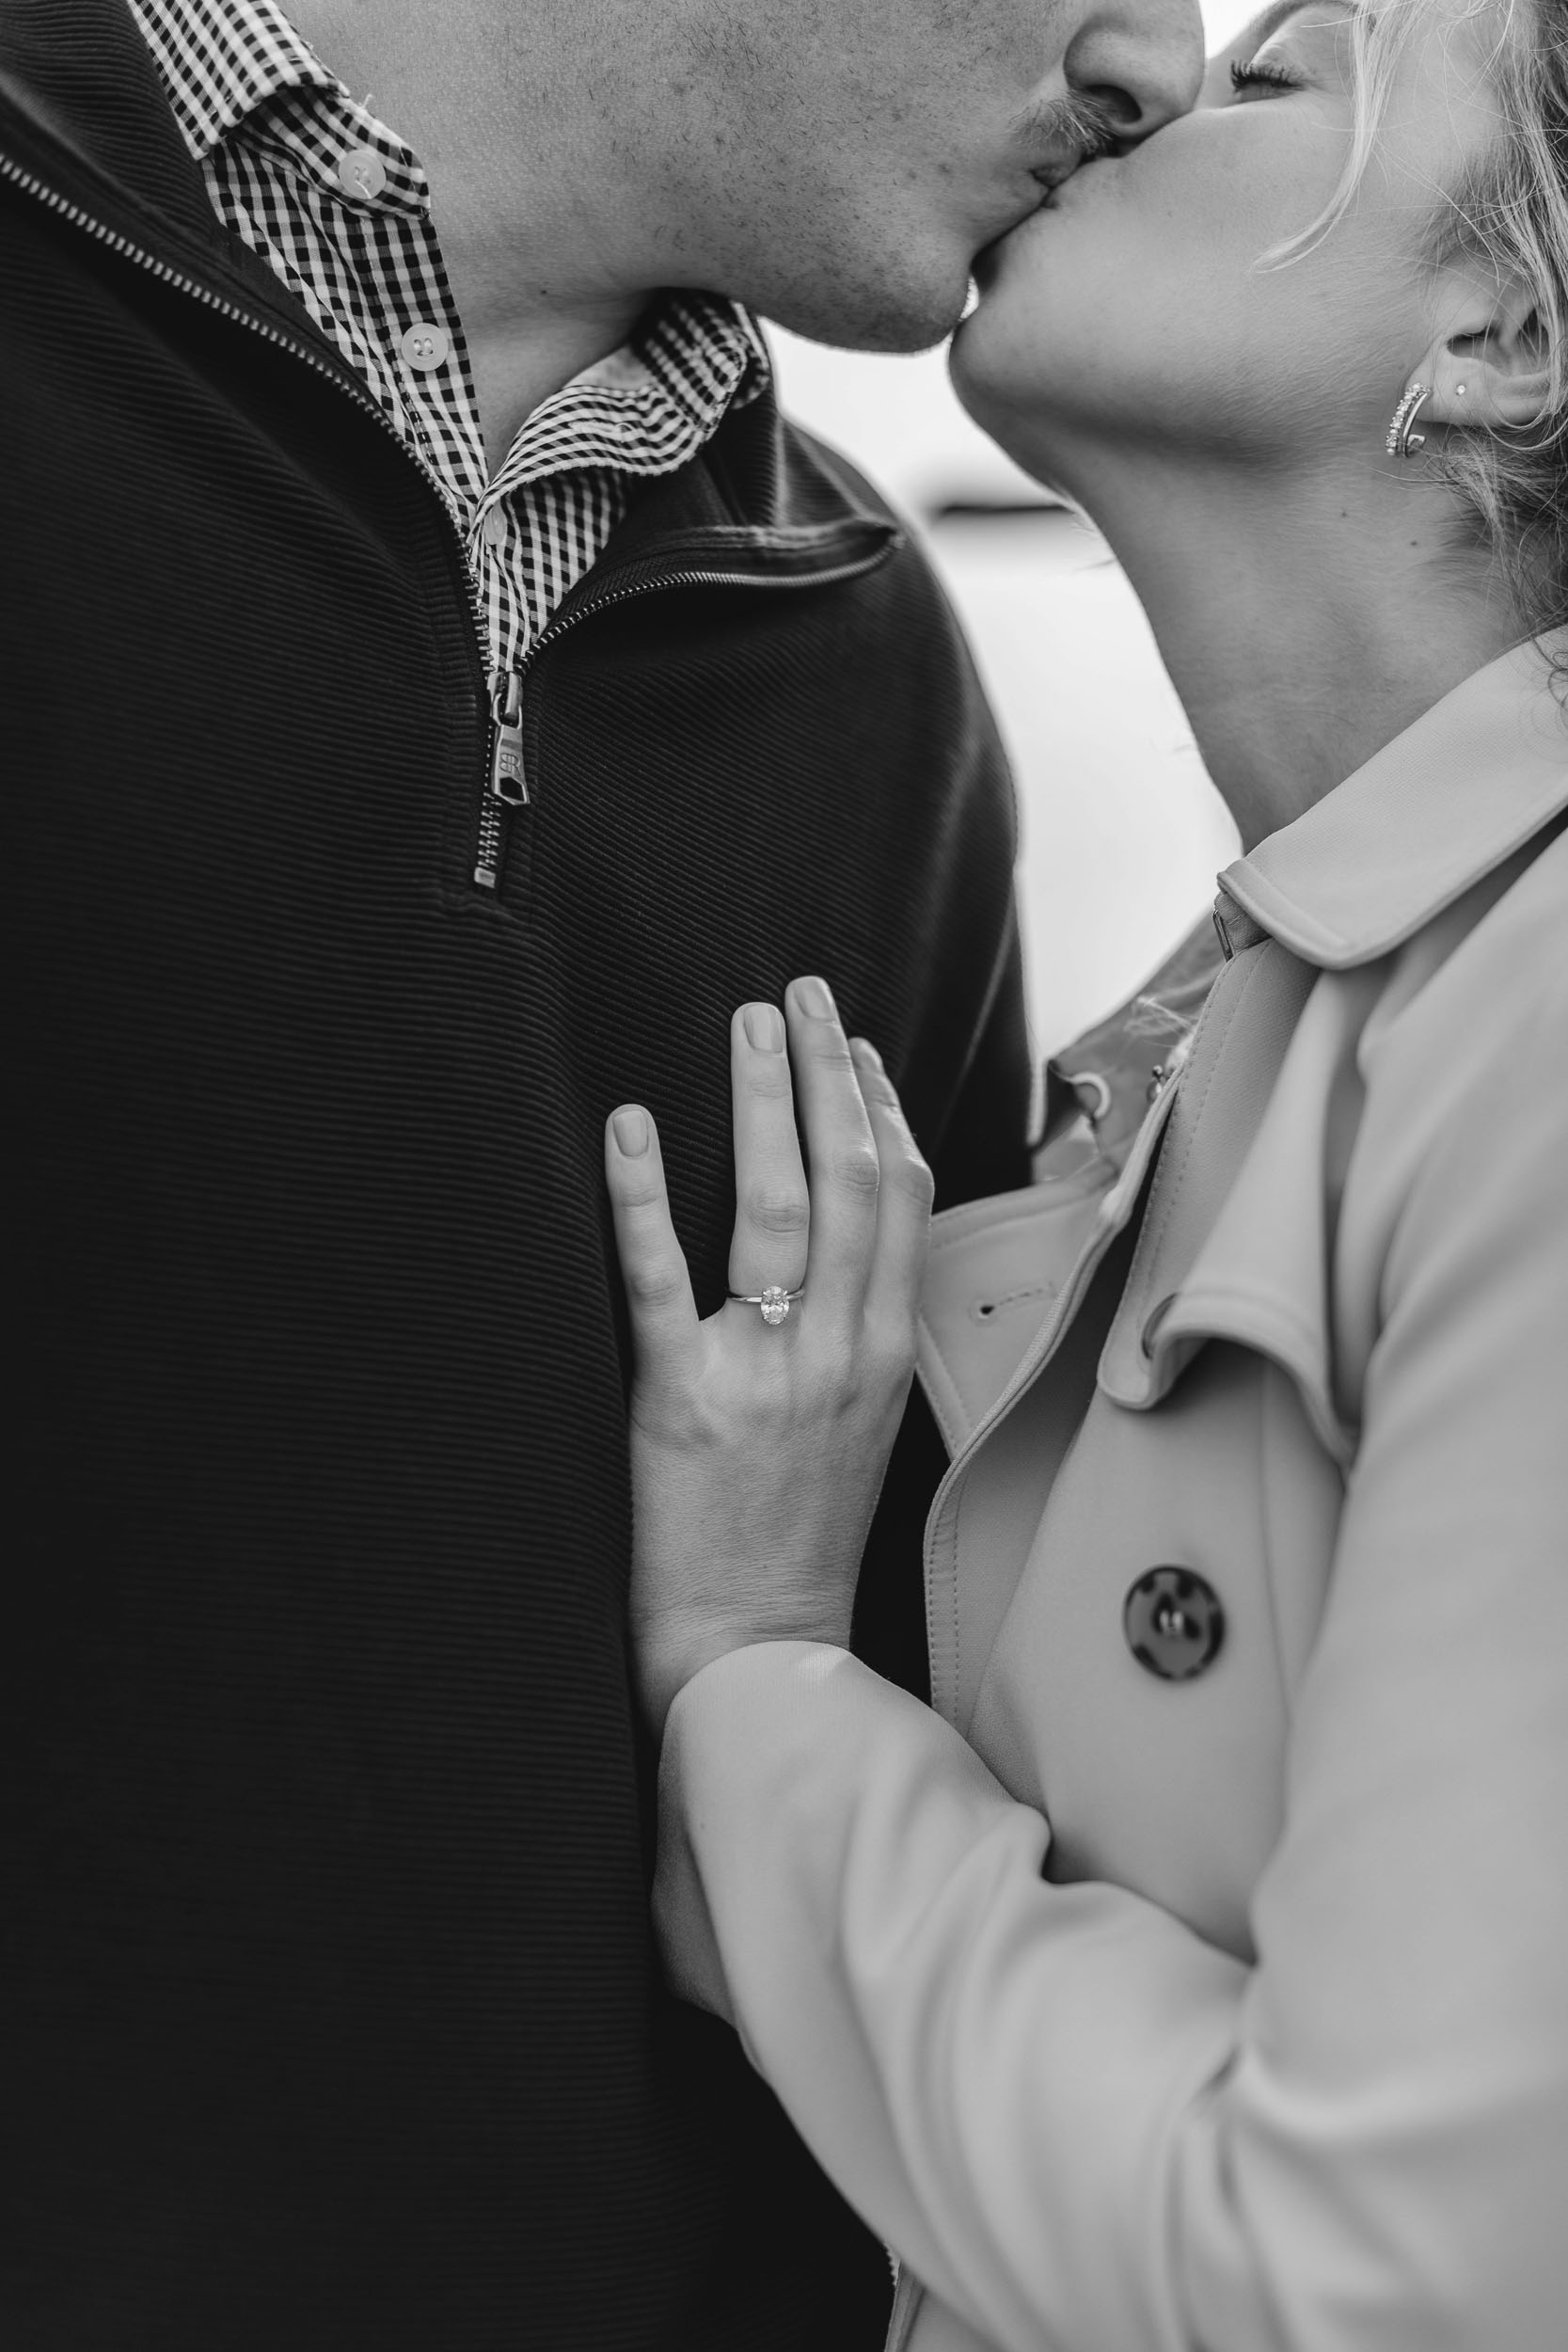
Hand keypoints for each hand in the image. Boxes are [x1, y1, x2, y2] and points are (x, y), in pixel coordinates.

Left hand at [605, 975, 933, 1740]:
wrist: (754, 1655)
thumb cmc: (798, 1542)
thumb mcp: (864, 1429)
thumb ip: (859, 1335)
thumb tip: (844, 1251)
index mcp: (885, 1353)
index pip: (902, 1200)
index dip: (882, 1109)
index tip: (857, 1046)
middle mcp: (839, 1353)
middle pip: (851, 1180)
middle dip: (827, 1073)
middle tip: (798, 993)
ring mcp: (765, 1374)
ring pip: (779, 1207)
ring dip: (764, 1102)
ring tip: (747, 1023)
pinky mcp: (681, 1401)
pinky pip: (661, 1279)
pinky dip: (643, 1194)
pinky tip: (627, 1123)